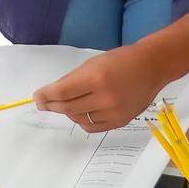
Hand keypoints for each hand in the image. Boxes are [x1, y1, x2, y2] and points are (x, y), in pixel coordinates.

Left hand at [33, 44, 169, 131]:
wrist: (151, 67)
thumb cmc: (120, 60)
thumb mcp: (93, 63)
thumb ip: (73, 79)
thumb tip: (52, 93)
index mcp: (95, 78)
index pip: (62, 92)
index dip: (46, 96)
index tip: (37, 97)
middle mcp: (104, 97)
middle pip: (68, 107)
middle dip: (52, 105)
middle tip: (43, 104)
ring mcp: (112, 112)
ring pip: (78, 119)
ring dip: (68, 112)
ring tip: (66, 104)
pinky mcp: (119, 122)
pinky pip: (92, 127)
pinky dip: (82, 121)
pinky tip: (81, 113)